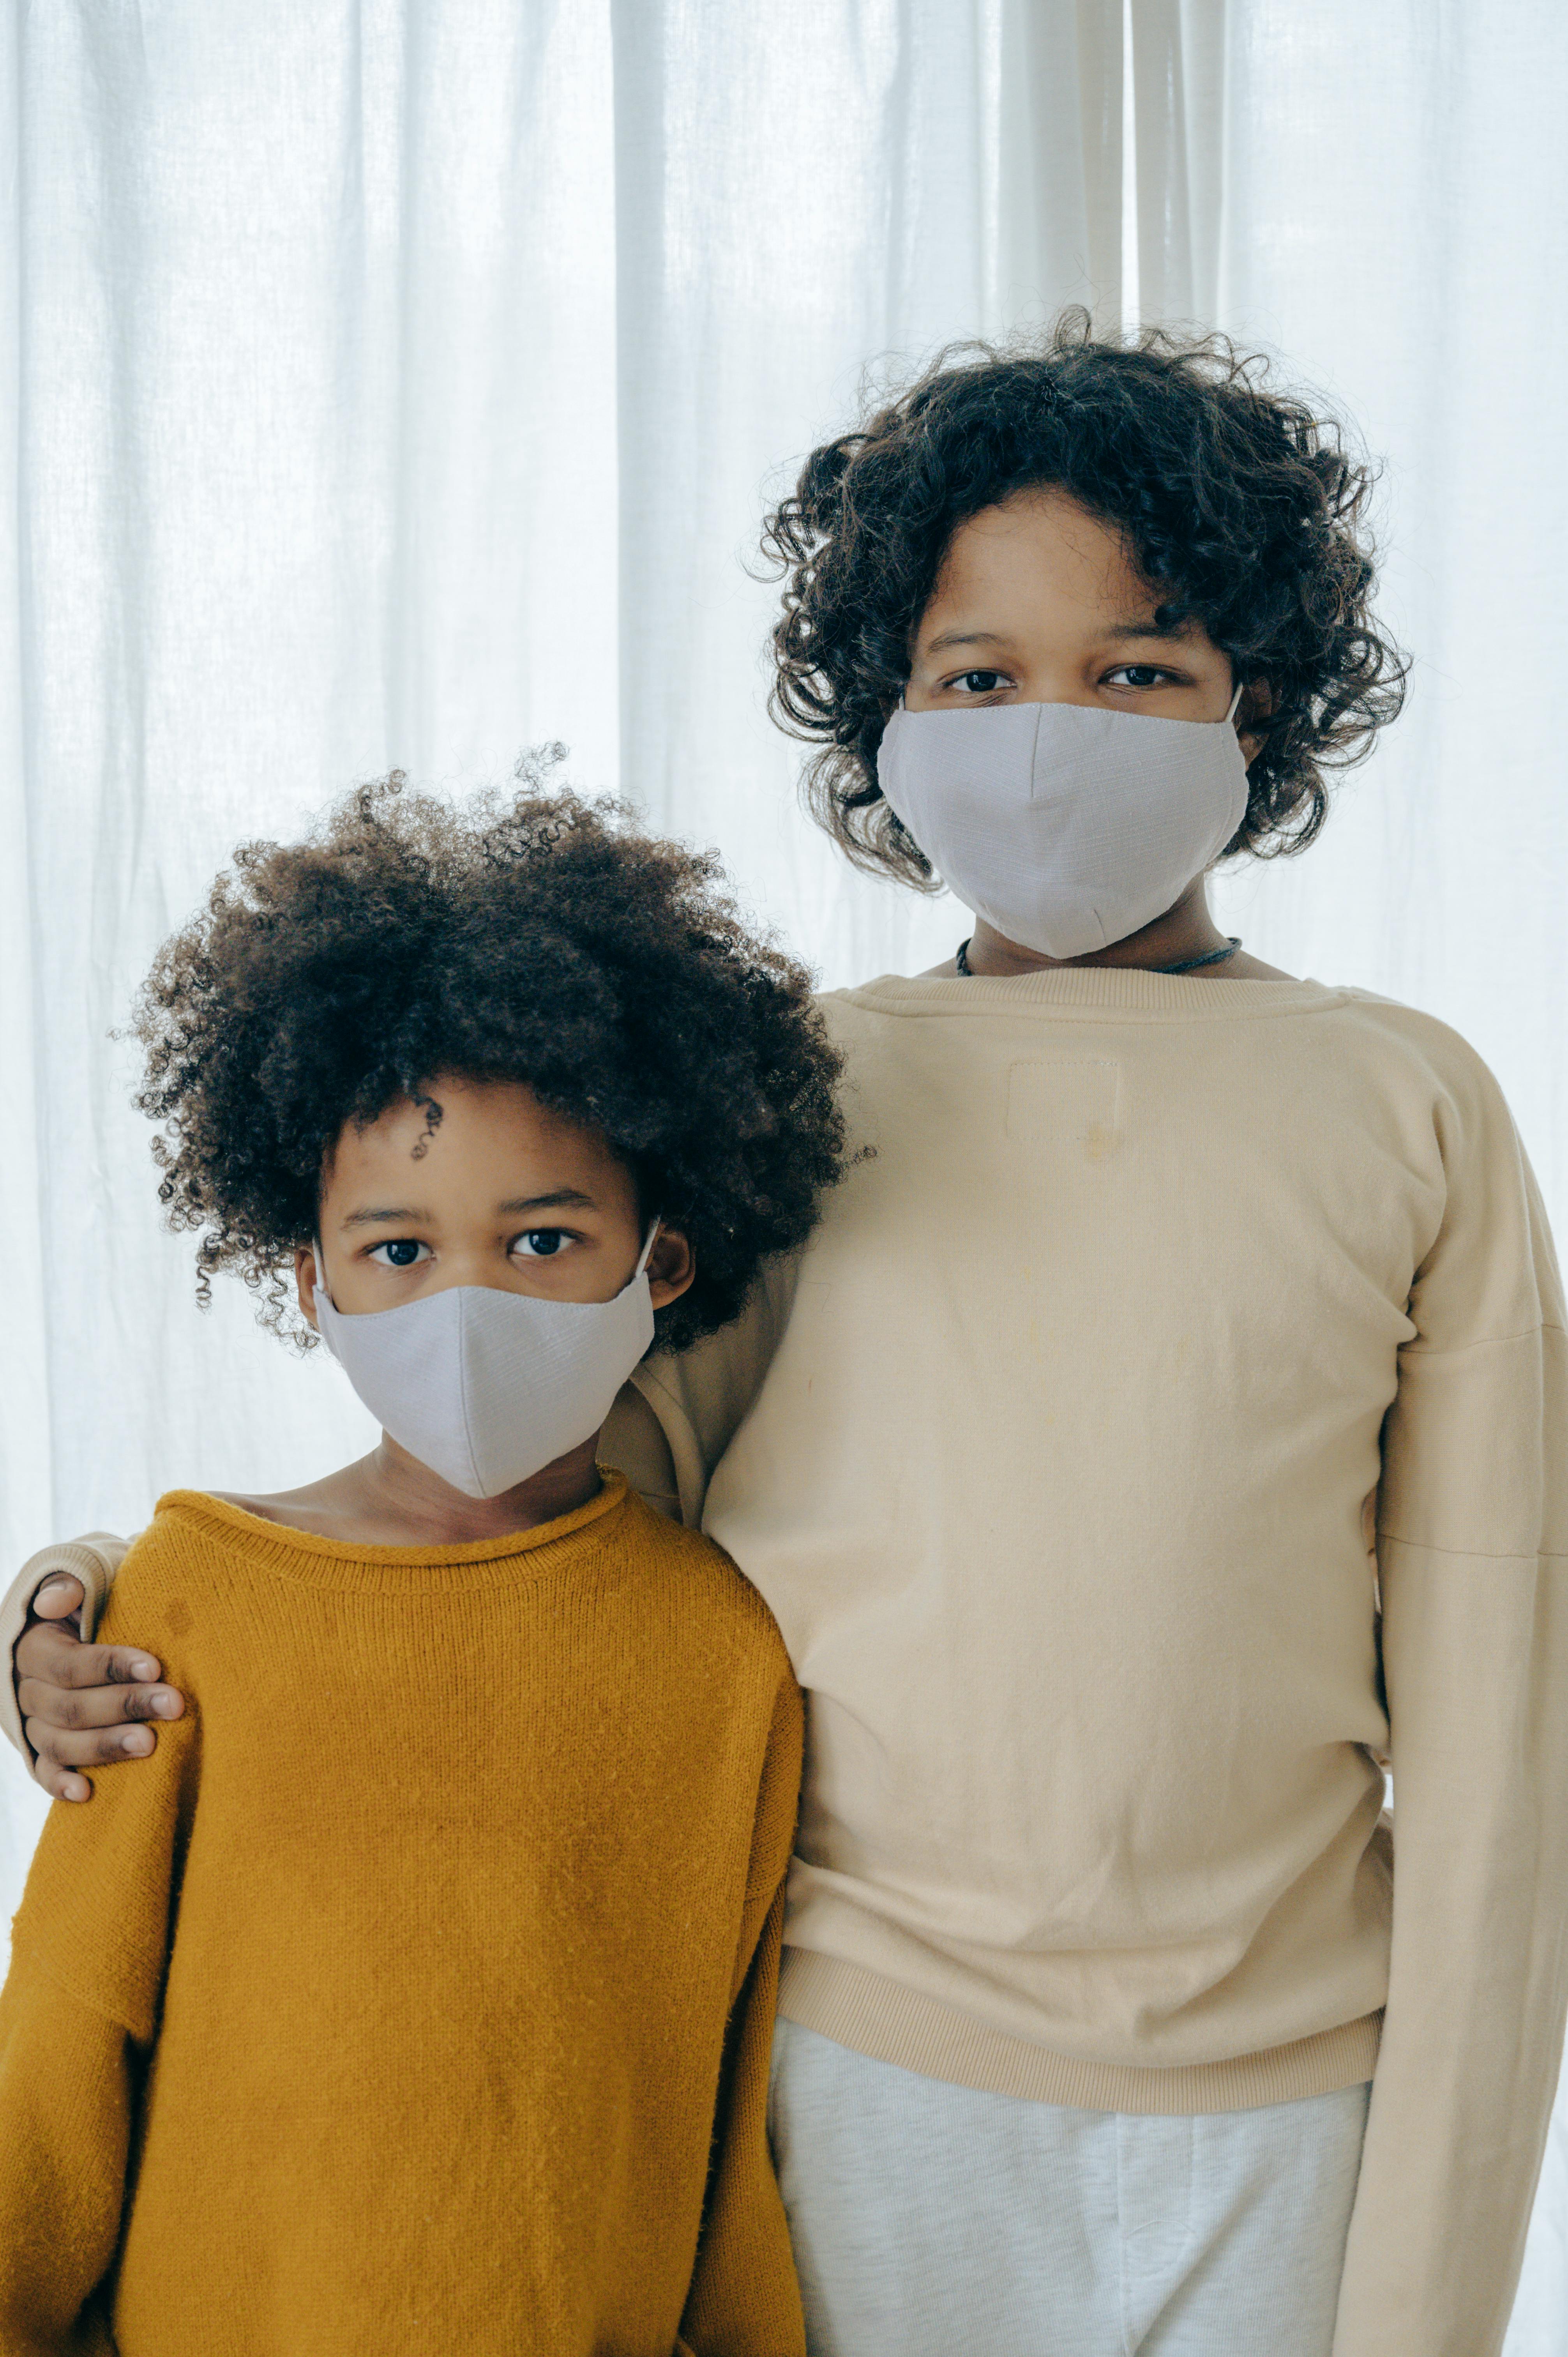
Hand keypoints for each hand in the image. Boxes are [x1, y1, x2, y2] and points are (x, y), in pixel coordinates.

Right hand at [15, 1576, 184, 1801]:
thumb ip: (71, 1587)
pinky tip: (88, 1792)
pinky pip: (43, 1772)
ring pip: (60, 1743)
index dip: (111, 1666)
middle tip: (173, 1705)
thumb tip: (57, 1600)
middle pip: (71, 1707)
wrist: (79, 1629)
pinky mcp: (40, 1750)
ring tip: (151, 1745)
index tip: (156, 1666)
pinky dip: (62, 1784)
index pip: (68, 1664)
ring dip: (106, 1746)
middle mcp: (25, 1690)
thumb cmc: (91, 1605)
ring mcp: (32, 1724)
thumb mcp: (83, 1583)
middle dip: (125, 1705)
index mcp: (32, 1648)